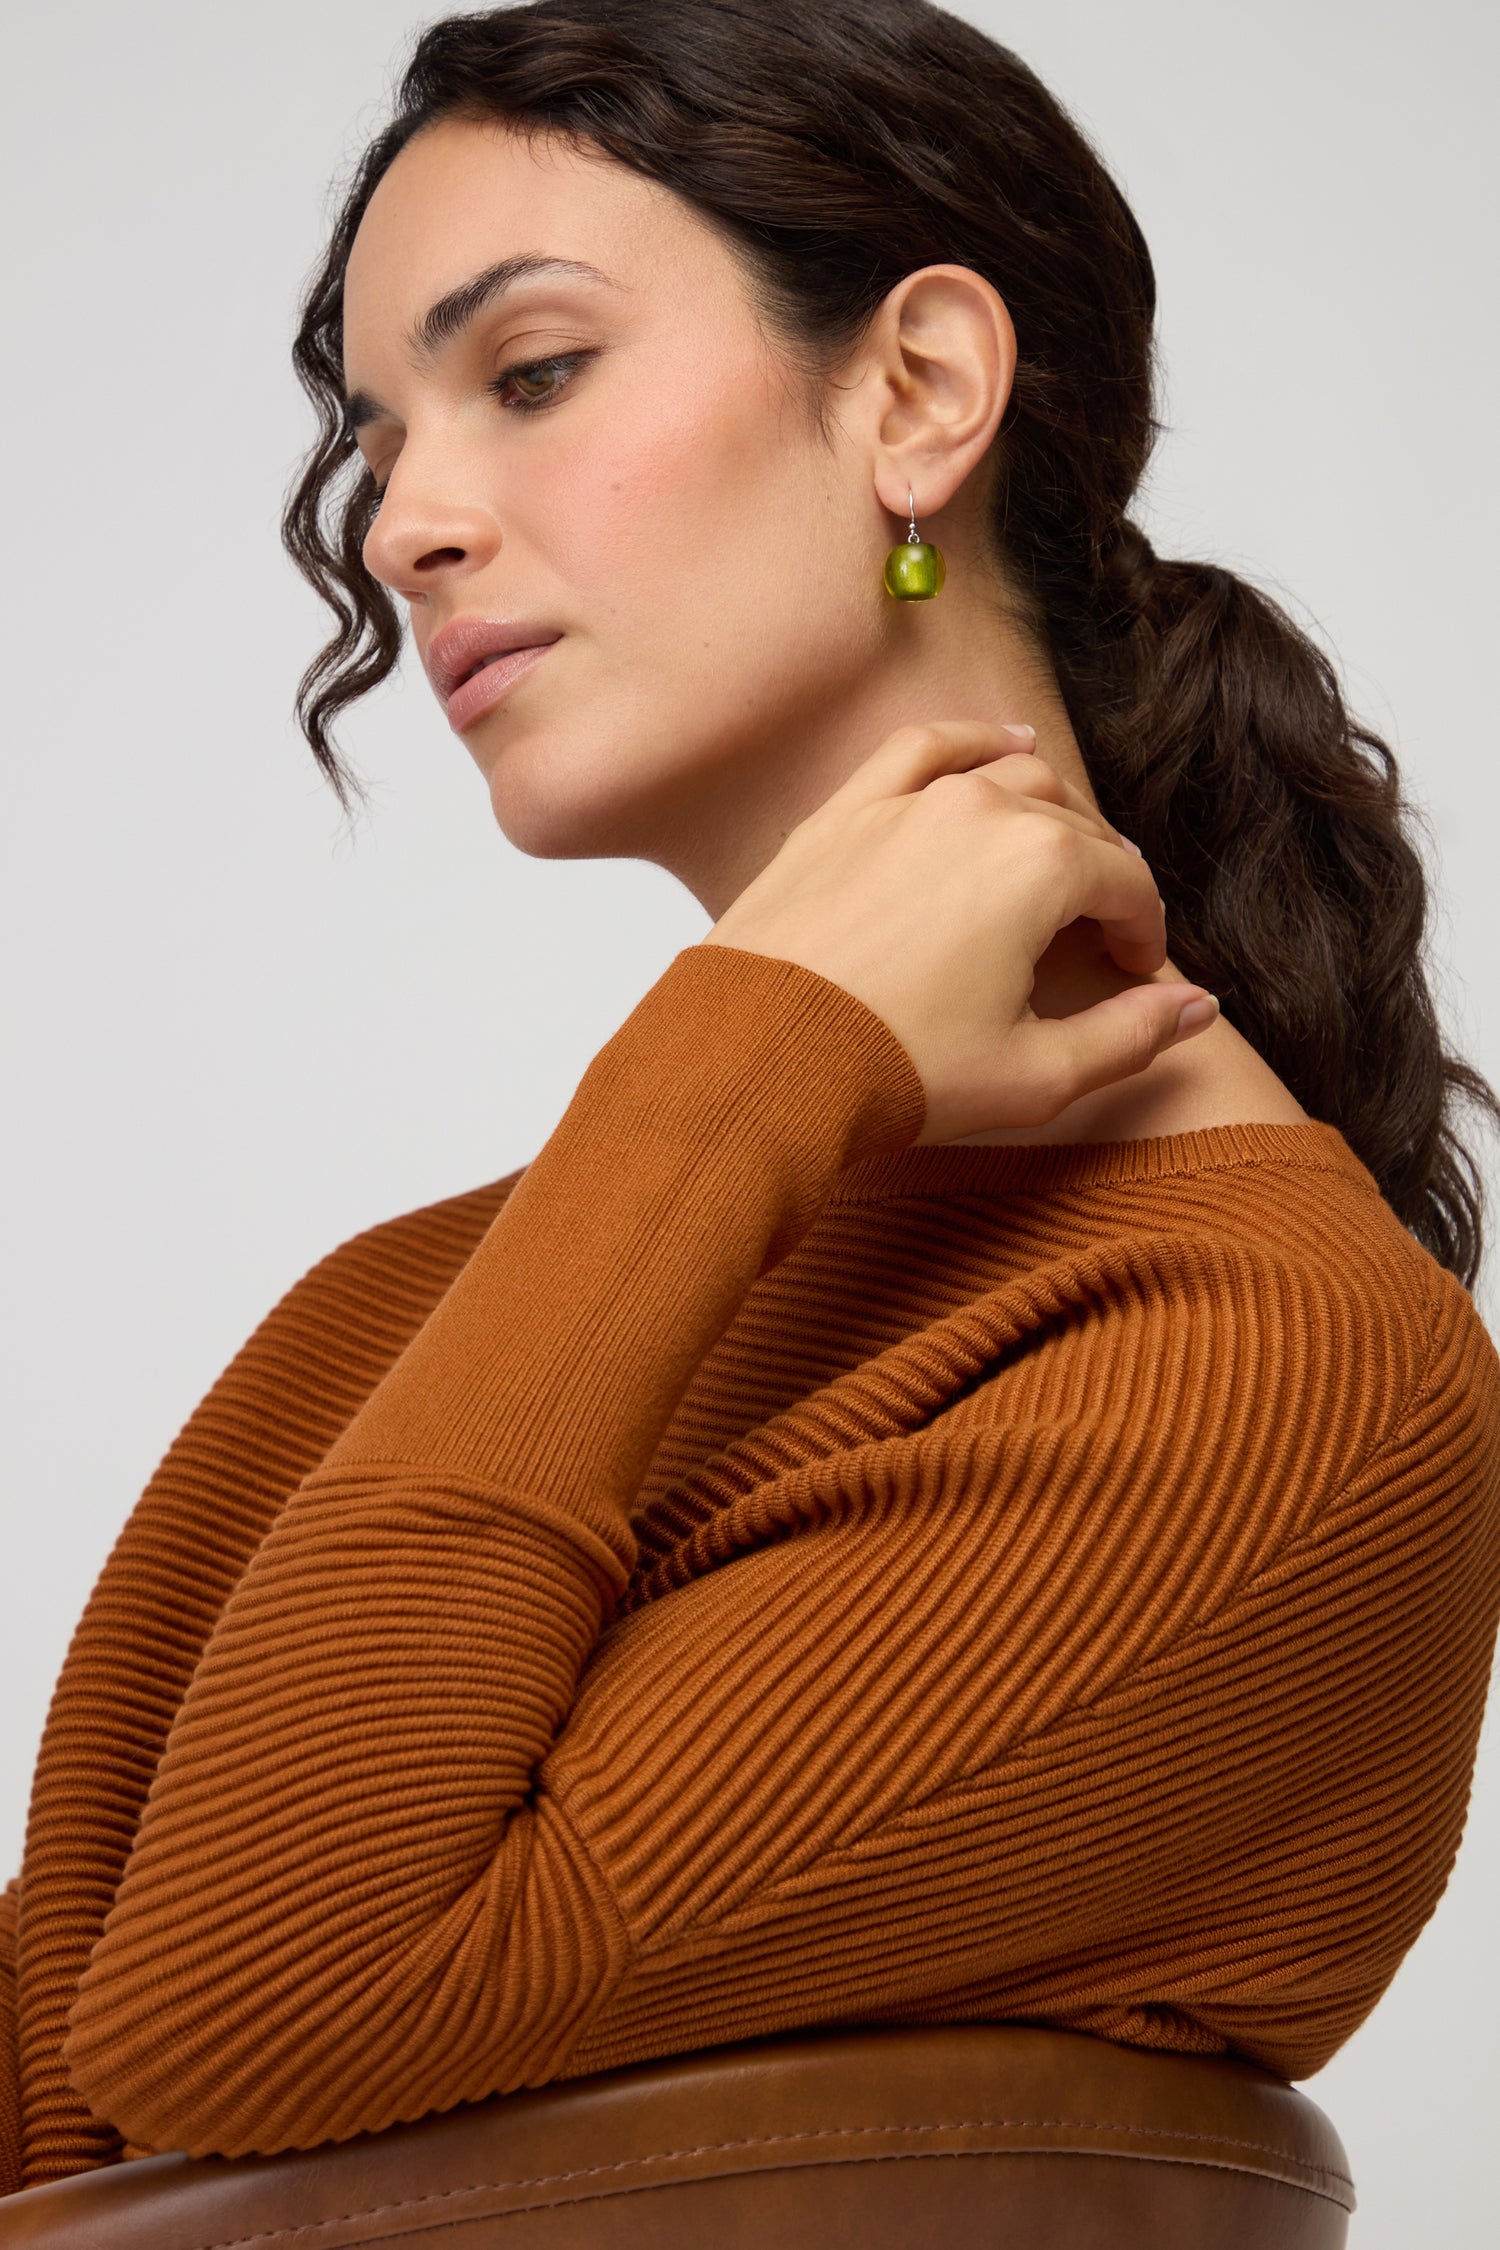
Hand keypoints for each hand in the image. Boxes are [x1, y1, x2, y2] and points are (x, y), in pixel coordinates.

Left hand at [702, 720, 1217, 1144]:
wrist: (759, 1059)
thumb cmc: (893, 1070)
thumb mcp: (1035, 1076)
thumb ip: (1131, 1036)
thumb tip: (1198, 1007)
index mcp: (1042, 865)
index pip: (1128, 886)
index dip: (1144, 935)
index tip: (1136, 974)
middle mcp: (980, 810)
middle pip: (1075, 831)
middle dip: (1100, 884)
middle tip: (1094, 940)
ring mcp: (907, 801)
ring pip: (1012, 778)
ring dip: (1048, 818)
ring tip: (1055, 868)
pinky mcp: (847, 811)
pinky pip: (925, 747)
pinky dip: (974, 740)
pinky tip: (1005, 745)